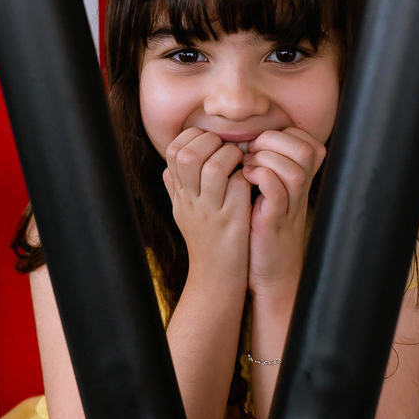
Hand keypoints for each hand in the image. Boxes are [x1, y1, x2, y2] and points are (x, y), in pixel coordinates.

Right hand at [162, 128, 251, 294]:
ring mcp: (212, 210)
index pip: (175, 151)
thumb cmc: (204, 242)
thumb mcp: (182, 215)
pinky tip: (252, 182)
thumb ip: (175, 189)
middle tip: (228, 151)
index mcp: (180, 194)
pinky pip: (239, 185)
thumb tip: (167, 168)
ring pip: (216, 167)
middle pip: (189, 155)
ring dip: (232, 157)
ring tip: (241, 165)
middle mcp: (191, 200)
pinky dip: (247, 177)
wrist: (216, 280)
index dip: (194, 139)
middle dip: (212, 143)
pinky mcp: (233, 220)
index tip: (211, 145)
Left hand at [243, 127, 326, 301]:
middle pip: (305, 148)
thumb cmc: (261, 227)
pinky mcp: (277, 220)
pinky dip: (260, 177)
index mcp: (300, 178)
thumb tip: (240, 139)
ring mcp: (292, 205)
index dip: (278, 134)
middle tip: (250, 154)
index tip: (255, 147)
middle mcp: (301, 189)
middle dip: (272, 142)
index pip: (303, 138)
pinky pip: (277, 189)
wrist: (270, 271)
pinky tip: (245, 181)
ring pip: (295, 167)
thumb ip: (264, 166)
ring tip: (247, 167)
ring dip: (265, 160)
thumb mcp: (267, 192)